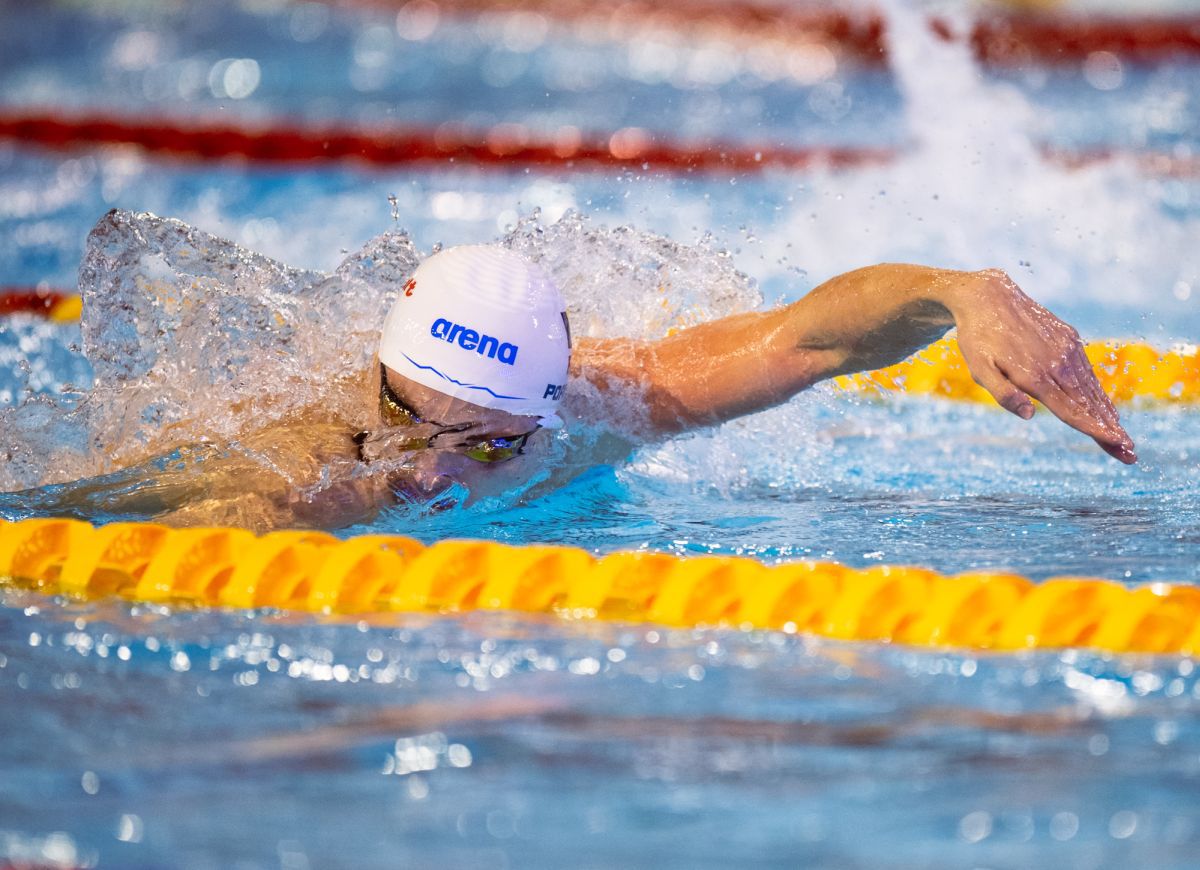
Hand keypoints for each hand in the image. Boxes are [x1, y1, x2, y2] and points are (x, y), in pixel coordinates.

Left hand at [952, 270, 1136, 463]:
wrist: (989, 296)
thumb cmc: (978, 338)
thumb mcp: (979, 368)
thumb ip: (1003, 393)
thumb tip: (1030, 415)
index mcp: (1036, 375)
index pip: (1071, 410)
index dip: (1095, 430)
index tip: (1118, 444)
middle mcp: (1058, 362)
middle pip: (1088, 404)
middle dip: (1109, 430)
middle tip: (1130, 454)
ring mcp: (1067, 349)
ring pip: (1092, 388)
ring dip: (1108, 413)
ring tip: (1122, 437)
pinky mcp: (1069, 338)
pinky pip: (1088, 372)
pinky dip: (1098, 392)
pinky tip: (1105, 408)